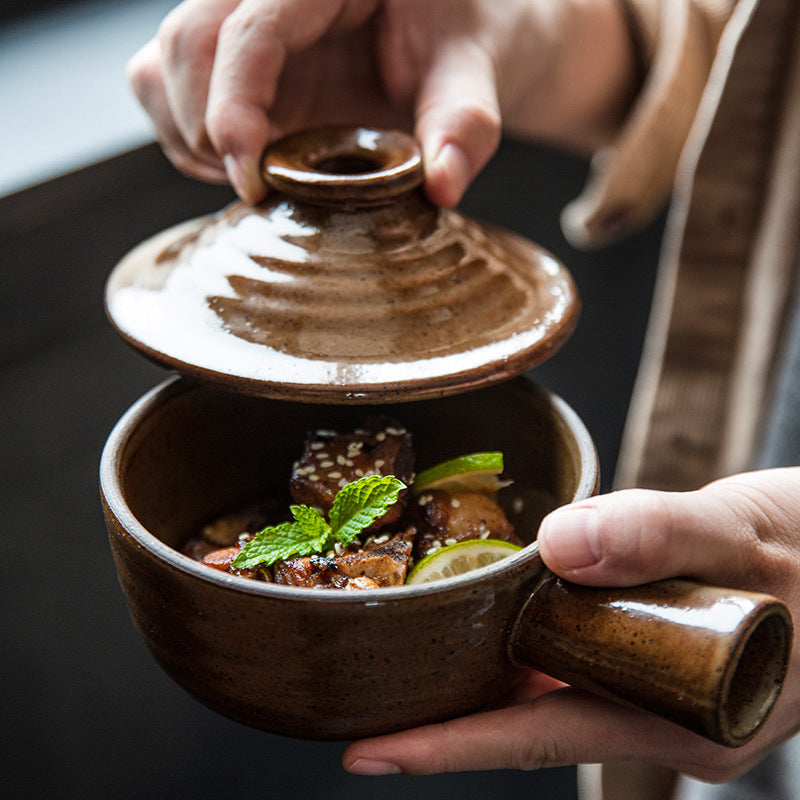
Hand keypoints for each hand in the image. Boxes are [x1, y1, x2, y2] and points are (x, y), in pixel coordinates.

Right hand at [127, 0, 634, 204]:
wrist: (451, 35)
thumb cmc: (460, 42)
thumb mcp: (472, 76)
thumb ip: (464, 126)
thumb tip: (443, 187)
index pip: (249, 27)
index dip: (235, 106)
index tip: (251, 179)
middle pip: (187, 41)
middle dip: (207, 126)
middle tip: (258, 187)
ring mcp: (243, 21)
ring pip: (163, 65)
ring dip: (189, 134)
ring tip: (252, 176)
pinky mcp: (233, 56)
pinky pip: (166, 85)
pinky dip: (186, 137)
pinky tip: (243, 163)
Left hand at [342, 468, 799, 781]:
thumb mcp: (745, 532)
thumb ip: (658, 536)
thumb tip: (559, 546)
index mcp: (679, 714)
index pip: (537, 734)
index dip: (450, 744)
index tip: (368, 752)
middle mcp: (660, 712)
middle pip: (530, 712)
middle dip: (449, 705)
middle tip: (364, 686)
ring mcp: (661, 687)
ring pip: (554, 678)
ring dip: (486, 663)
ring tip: (409, 646)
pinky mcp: (662, 653)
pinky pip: (583, 647)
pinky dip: (536, 628)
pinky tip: (497, 603)